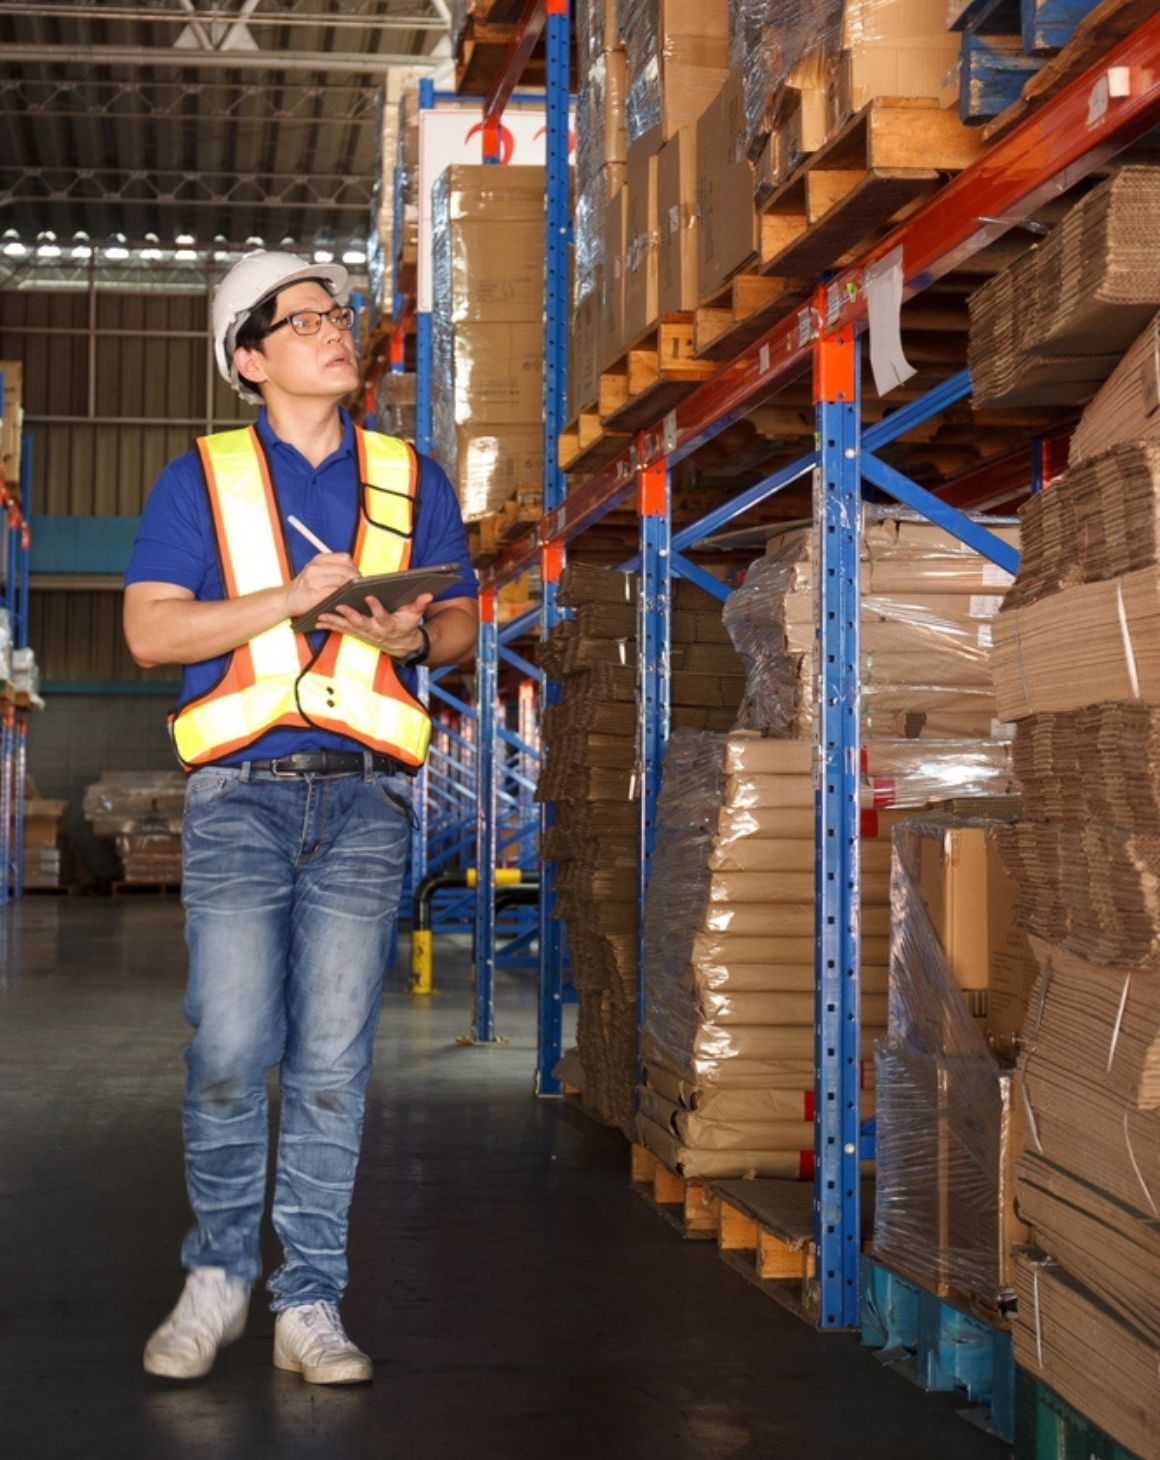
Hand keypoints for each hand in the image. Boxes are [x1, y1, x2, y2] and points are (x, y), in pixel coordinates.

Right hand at [284, 552, 359, 618]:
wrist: (287, 598)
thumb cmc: (305, 586)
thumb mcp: (316, 570)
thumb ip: (332, 568)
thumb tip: (355, 573)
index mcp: (319, 559)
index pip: (344, 558)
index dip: (354, 567)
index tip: (358, 575)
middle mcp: (316, 567)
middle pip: (345, 570)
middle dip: (356, 579)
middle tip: (359, 586)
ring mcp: (314, 580)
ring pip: (342, 581)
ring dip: (351, 588)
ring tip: (353, 592)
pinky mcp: (315, 594)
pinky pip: (335, 593)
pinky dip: (343, 595)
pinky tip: (345, 598)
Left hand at [316, 591, 434, 656]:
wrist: (400, 644)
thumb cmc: (405, 626)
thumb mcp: (414, 615)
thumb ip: (419, 604)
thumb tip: (428, 594)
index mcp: (389, 626)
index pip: (383, 617)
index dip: (377, 608)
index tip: (369, 596)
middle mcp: (374, 631)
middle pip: (360, 624)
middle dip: (349, 615)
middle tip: (338, 606)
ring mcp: (364, 634)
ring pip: (347, 627)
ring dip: (334, 622)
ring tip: (321, 615)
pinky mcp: (357, 633)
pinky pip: (342, 630)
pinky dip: (330, 626)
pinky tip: (318, 620)